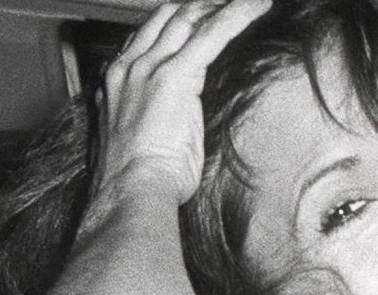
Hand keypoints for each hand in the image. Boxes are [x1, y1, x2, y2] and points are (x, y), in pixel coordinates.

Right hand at [92, 0, 270, 205]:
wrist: (130, 192)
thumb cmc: (141, 181)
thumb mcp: (144, 140)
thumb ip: (158, 117)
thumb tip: (180, 120)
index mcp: (118, 79)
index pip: (152, 33)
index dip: (182, 18)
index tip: (208, 14)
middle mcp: (128, 66)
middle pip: (170, 16)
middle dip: (204, 4)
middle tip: (234, 3)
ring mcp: (148, 68)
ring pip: (190, 17)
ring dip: (224, 5)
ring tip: (254, 2)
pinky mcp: (173, 77)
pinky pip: (212, 33)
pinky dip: (239, 14)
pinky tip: (260, 5)